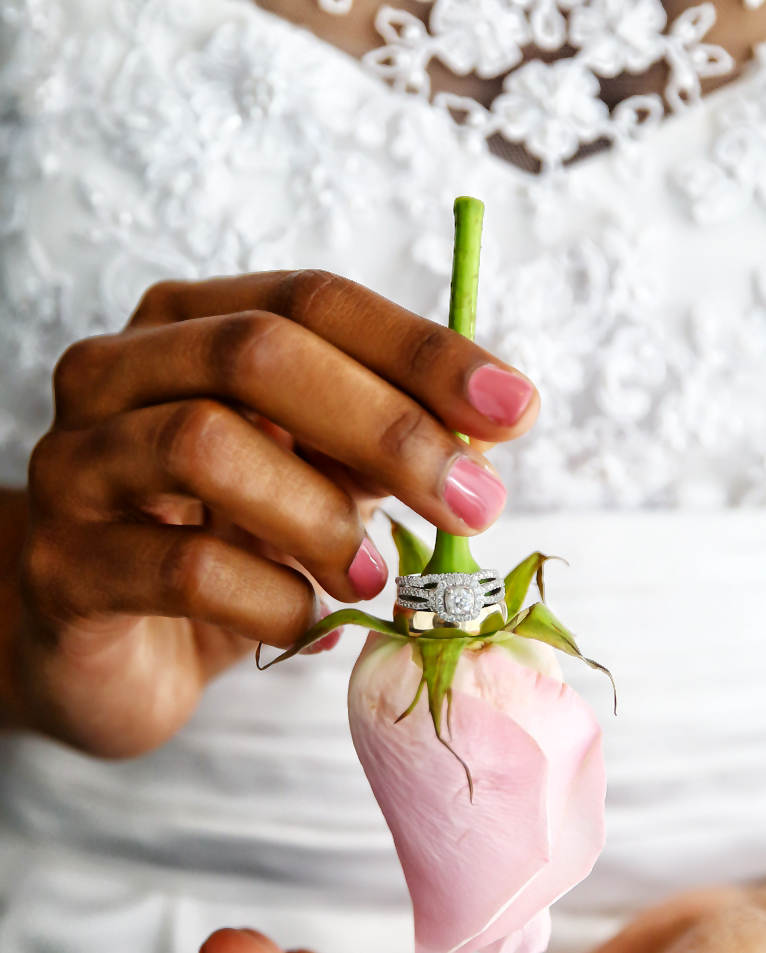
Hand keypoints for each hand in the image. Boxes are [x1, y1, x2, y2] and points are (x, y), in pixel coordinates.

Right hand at [10, 271, 535, 753]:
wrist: (105, 651)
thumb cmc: (217, 547)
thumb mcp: (308, 480)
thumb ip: (375, 445)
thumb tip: (487, 434)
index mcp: (184, 327)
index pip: (311, 301)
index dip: (420, 349)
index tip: (515, 408)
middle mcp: (116, 375)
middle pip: (258, 354)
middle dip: (388, 427)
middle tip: (474, 502)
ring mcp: (77, 466)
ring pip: (206, 445)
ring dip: (323, 519)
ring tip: (374, 577)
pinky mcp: (65, 567)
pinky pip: (186, 568)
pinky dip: (275, 600)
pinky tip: (308, 622)